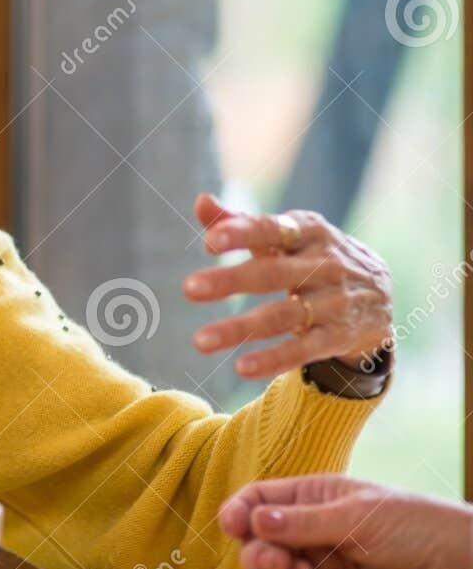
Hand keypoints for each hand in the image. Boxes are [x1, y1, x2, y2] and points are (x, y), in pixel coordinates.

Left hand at [183, 193, 391, 378]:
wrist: (380, 294)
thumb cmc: (313, 257)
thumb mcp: (285, 236)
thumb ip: (241, 222)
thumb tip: (201, 201)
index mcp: (309, 233)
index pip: (272, 230)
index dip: (242, 233)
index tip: (210, 242)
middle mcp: (324, 265)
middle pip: (273, 273)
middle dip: (231, 280)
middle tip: (188, 289)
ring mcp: (334, 302)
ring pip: (283, 315)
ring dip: (241, 328)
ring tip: (200, 341)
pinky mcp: (339, 336)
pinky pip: (304, 349)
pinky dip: (274, 359)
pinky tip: (242, 368)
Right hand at [219, 474, 472, 568]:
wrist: (459, 568)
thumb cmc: (414, 524)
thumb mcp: (358, 513)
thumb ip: (304, 521)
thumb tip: (254, 521)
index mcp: (311, 500)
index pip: (259, 501)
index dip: (239, 511)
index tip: (230, 524)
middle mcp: (307, 536)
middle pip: (256, 543)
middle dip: (256, 551)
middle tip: (272, 559)